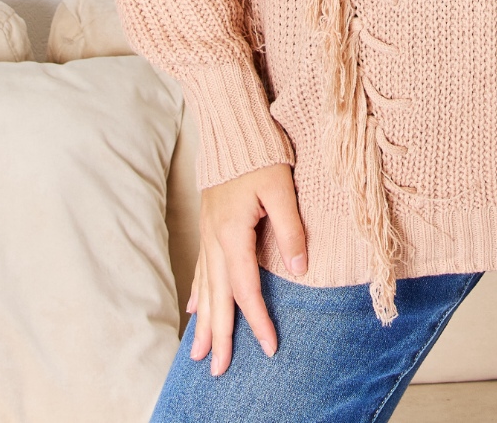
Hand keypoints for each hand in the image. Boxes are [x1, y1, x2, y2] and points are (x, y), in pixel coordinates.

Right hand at [186, 162, 307, 375]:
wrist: (230, 125)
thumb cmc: (259, 152)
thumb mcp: (281, 188)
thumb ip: (290, 229)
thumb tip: (301, 268)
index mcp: (233, 233)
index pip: (246, 288)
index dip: (257, 319)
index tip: (269, 347)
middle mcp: (215, 238)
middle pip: (217, 296)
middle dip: (219, 334)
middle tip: (218, 370)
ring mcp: (208, 232)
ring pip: (205, 286)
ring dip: (204, 321)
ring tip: (198, 352)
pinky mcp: (208, 224)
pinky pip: (200, 267)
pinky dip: (198, 291)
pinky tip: (195, 307)